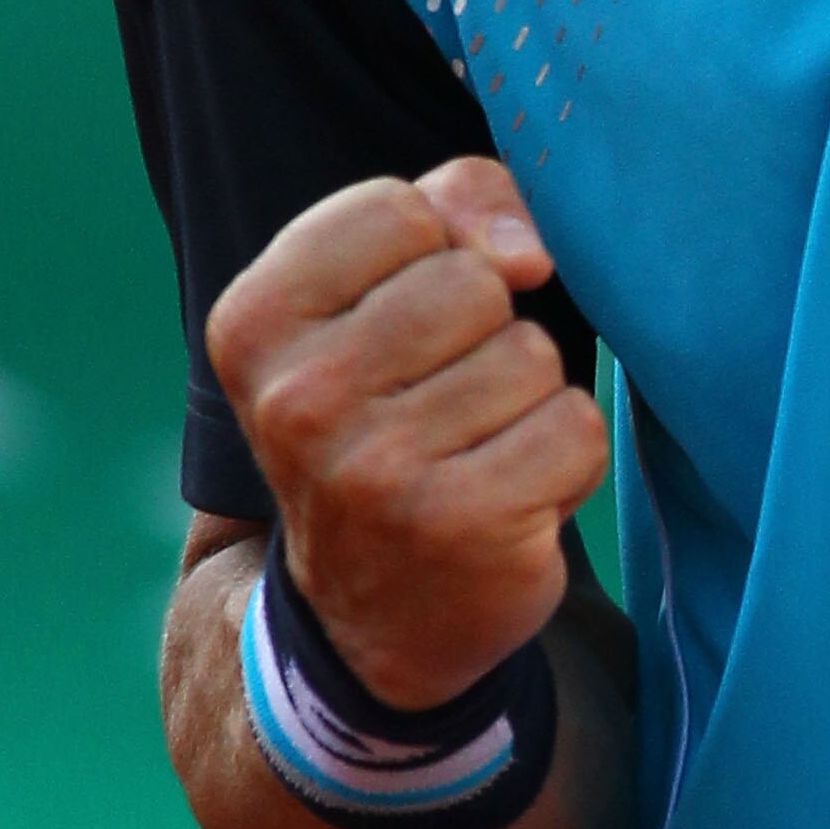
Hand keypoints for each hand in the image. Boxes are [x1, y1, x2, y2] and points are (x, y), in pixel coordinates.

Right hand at [203, 159, 610, 708]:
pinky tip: (510, 496)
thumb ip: (451, 212)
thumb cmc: (389, 422)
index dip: (437, 255)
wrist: (374, 618)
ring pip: (531, 355)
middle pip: (472, 282)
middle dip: (486, 334)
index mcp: (254, 323)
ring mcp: (374, 469)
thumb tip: (527, 254)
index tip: (407, 325)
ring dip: (527, 401)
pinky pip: (574, 428)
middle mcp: (297, 399)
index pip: (399, 210)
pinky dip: (565, 460)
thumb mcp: (379, 302)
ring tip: (473, 453)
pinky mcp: (460, 525)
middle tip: (443, 406)